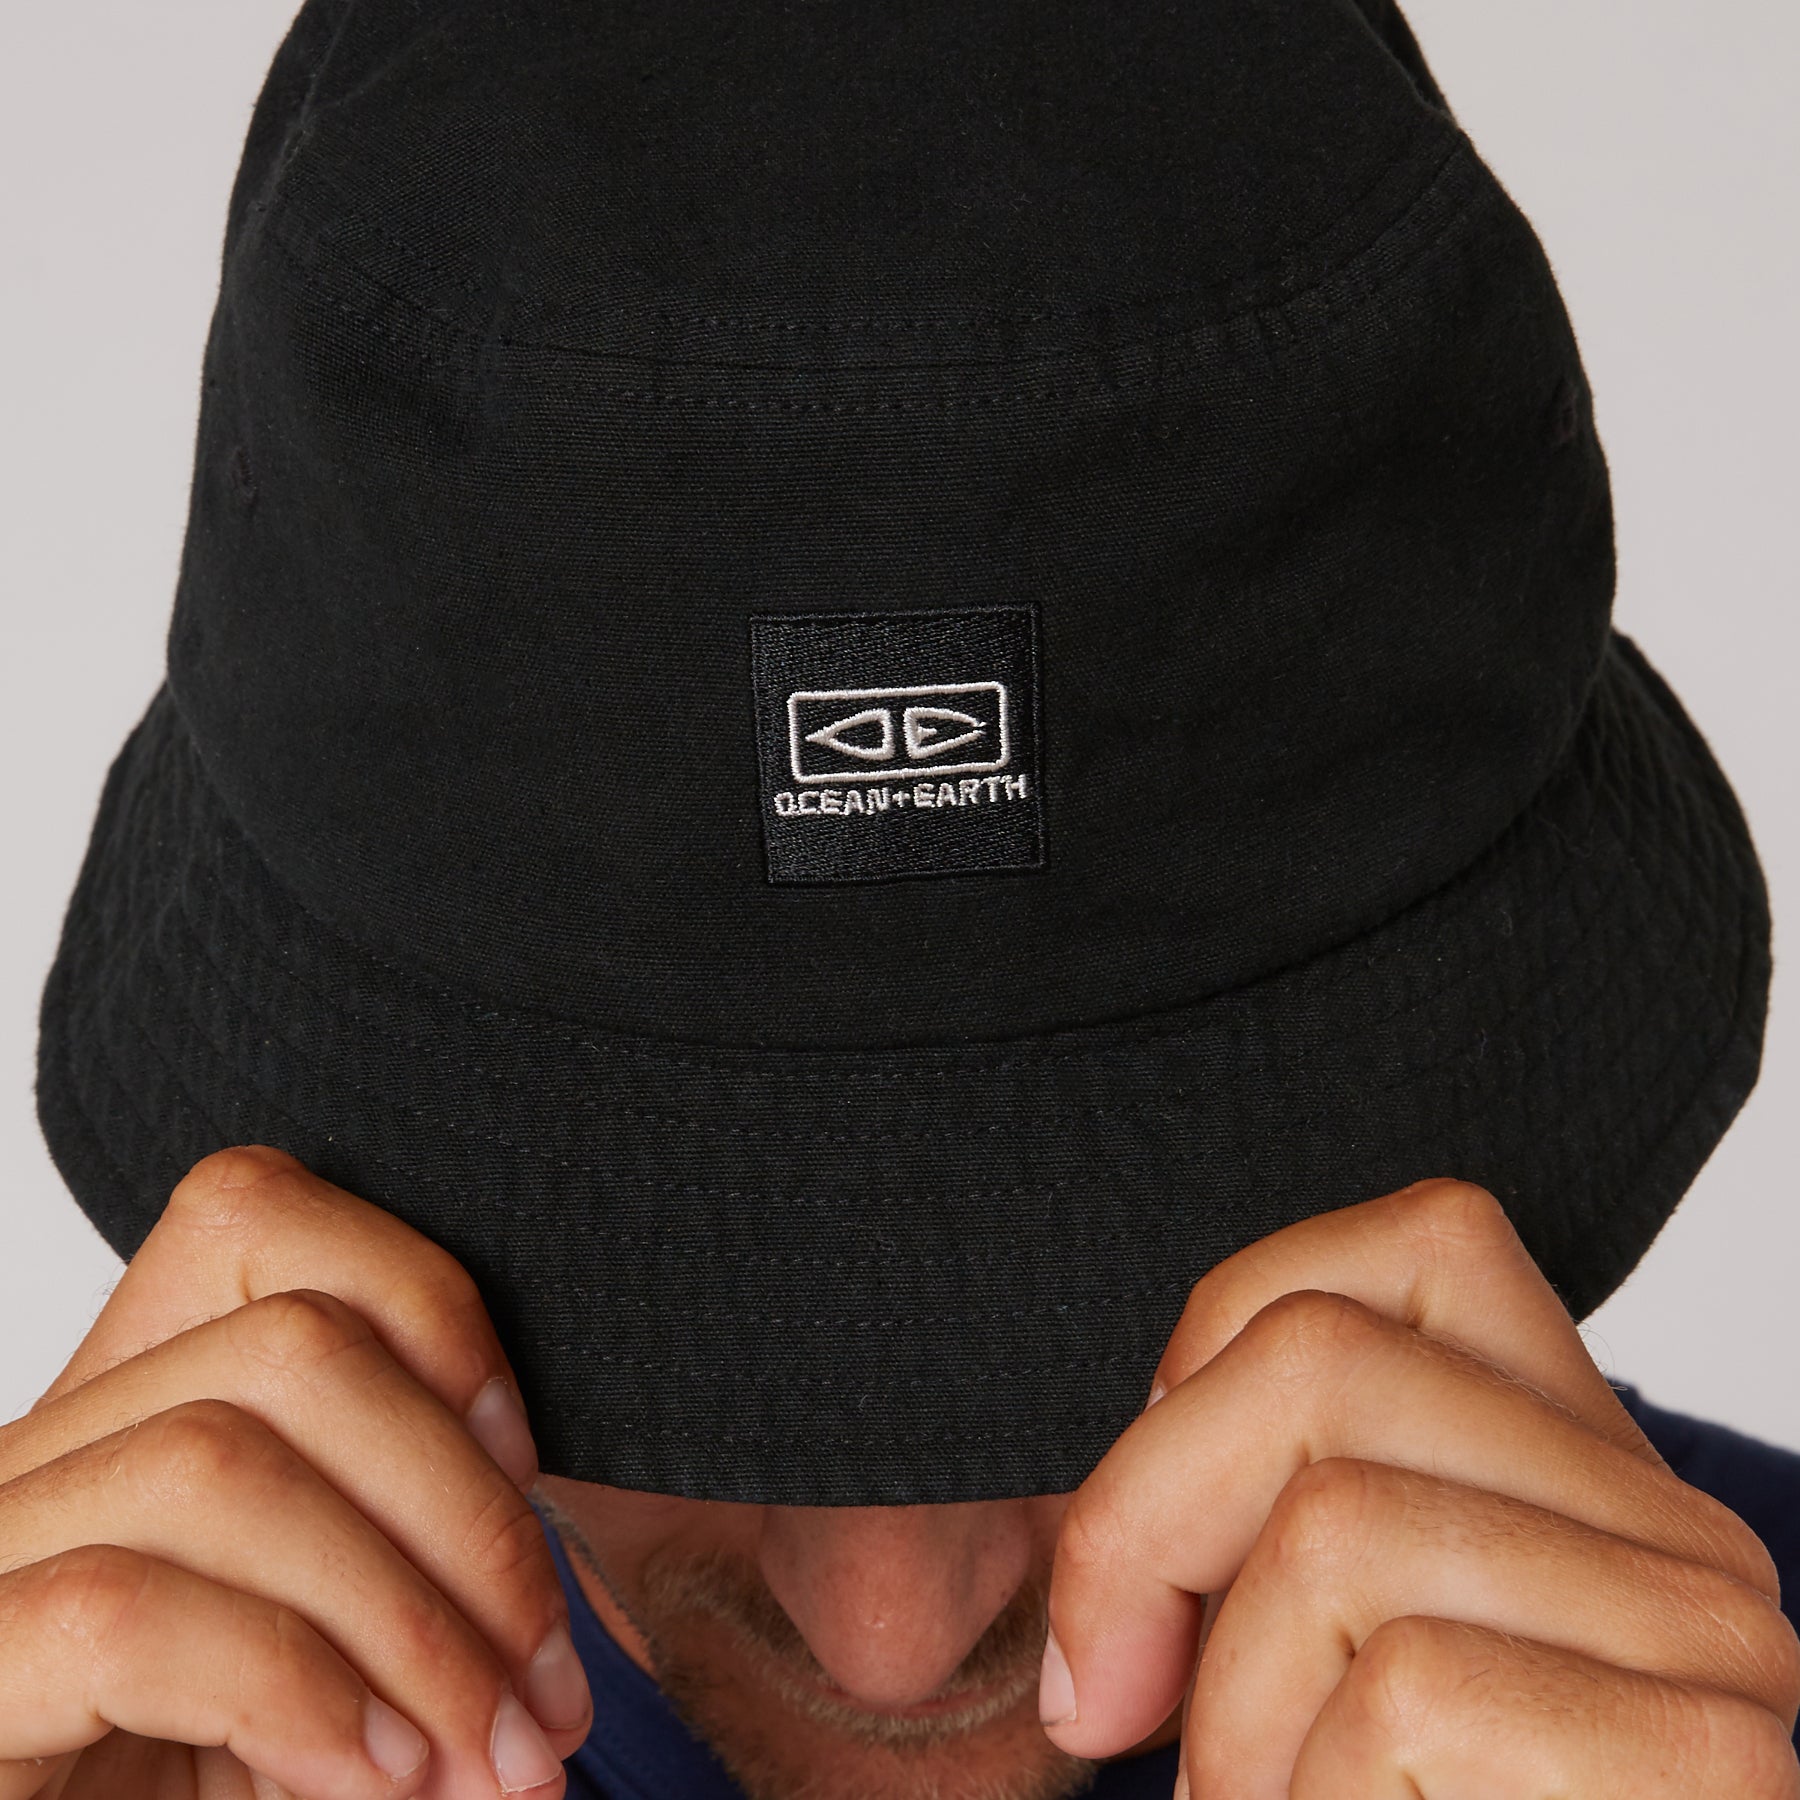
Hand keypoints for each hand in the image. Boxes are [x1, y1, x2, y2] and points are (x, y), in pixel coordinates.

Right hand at [0, 1147, 591, 1799]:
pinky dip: (290, 1694)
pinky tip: (369, 1776)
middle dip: (464, 1514)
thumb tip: (573, 1574)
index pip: (256, 1215)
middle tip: (544, 1687)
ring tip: (482, 1755)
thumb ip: (420, 1560)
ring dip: (404, 1621)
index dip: (428, 1313)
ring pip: (218, 1462)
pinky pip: (124, 1615)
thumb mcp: (339, 1647)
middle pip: (288, 1349)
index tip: (532, 1474)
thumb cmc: (227, 1788)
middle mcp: (34, 1457)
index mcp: (126, 1410)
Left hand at [1039, 1179, 1799, 1796]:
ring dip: (1234, 1732)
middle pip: (1319, 1363)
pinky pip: (1404, 1698)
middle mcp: (1673, 1527)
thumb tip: (1096, 1579)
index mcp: (1572, 1468)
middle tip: (1133, 1713)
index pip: (1401, 1250)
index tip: (1168, 1532)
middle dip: (1145, 1533)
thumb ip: (1242, 1539)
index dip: (1210, 1360)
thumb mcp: (1283, 1664)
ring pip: (1337, 1531)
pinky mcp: (1707, 1773)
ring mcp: (1711, 1643)